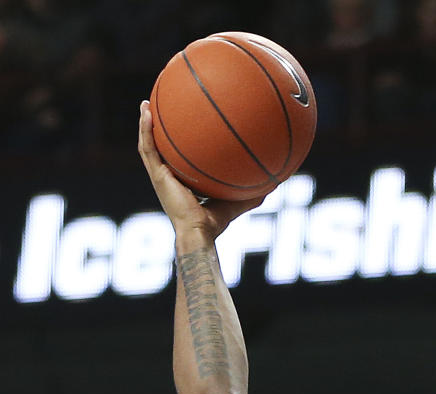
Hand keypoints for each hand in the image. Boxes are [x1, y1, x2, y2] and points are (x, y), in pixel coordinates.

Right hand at [138, 101, 265, 240]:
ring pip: (148, 145)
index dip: (178, 144)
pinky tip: (146, 111)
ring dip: (145, 124)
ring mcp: (160, 176)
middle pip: (161, 149)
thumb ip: (251, 193)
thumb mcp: (236, 202)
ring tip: (145, 104)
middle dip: (158, 130)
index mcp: (182, 182)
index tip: (182, 126)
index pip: (178, 159)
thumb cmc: (215, 224)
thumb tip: (276, 184)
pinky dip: (145, 130)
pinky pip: (148, 148)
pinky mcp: (157, 176)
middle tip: (158, 109)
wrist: (198, 232)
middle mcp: (168, 178)